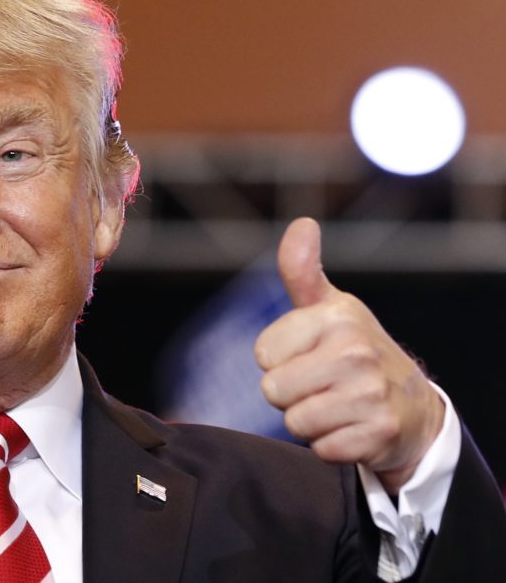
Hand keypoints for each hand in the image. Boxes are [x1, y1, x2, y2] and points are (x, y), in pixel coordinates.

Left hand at [254, 218, 444, 493]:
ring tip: (336, 405)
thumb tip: (301, 224)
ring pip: (295, 422)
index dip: (278, 360)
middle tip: (321, 385)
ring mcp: (370, 394)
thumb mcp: (329, 308)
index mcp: (337, 317)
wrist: (412, 406)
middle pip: (274, 391)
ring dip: (309, 421)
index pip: (262, 353)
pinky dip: (331, 445)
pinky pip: (321, 449)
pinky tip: (352, 427)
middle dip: (290, 394)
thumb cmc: (355, 351)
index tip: (307, 355)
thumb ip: (302, 271)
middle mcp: (356, 351)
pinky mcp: (379, 433)